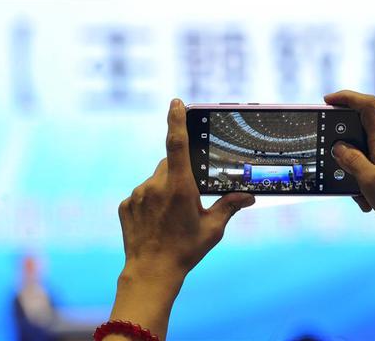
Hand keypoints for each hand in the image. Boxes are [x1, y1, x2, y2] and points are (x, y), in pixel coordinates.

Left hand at [107, 99, 254, 339]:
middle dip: (179, 173)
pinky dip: (150, 201)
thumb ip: (230, 206)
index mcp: (179, 187)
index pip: (177, 145)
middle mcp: (155, 185)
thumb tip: (249, 196)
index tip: (176, 102)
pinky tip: (156, 222)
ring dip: (164, 189)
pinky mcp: (125, 204)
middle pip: (169, 164)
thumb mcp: (212, 229)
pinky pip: (141, 194)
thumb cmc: (185, 250)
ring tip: (171, 216)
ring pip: (155, 180)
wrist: (151, 272)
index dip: (176, 120)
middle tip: (187, 198)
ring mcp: (137, 194)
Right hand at [325, 90, 374, 247]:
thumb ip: (351, 160)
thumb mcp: (369, 181)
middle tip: (339, 170)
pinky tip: (368, 200)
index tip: (328, 101)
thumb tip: (339, 147)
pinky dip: (365, 181)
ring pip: (365, 155)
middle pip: (360, 133)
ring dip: (355, 172)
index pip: (367, 106)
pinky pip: (373, 167)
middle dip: (345, 150)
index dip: (347, 97)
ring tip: (360, 195)